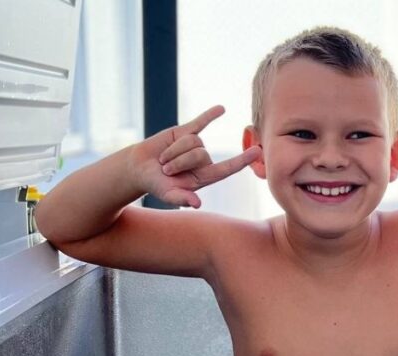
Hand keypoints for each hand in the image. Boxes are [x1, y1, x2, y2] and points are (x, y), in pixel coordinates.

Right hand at [129, 105, 260, 207]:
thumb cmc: (156, 185)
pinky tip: (222, 109)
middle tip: (166, 170)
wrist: (140, 168)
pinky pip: (200, 122)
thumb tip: (197, 204)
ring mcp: (195, 145)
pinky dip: (210, 115)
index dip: (242, 160)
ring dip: (174, 151)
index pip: (228, 168)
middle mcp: (204, 161)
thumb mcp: (168, 195)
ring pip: (193, 141)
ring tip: (164, 160)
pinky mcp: (185, 131)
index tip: (257, 152)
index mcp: (205, 177)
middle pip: (201, 153)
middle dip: (180, 161)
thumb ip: (182, 199)